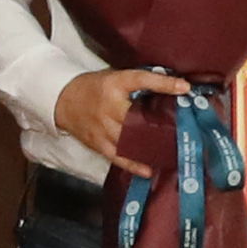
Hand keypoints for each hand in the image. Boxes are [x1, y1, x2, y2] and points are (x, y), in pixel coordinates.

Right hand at [54, 66, 184, 158]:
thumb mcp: (114, 77)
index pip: (140, 80)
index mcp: (114, 84)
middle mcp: (109, 106)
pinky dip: (133, 164)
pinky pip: (117, 156)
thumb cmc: (94, 87)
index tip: (184, 87)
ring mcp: (103, 127)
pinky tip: (148, 170)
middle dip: (160, 124)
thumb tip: (173, 87)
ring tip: (171, 152)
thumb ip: (139, 84)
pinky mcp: (98, 143)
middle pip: (137, 117)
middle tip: (184, 130)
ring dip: (150, 146)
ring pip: (130, 139)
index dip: (163, 83)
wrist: (62, 99)